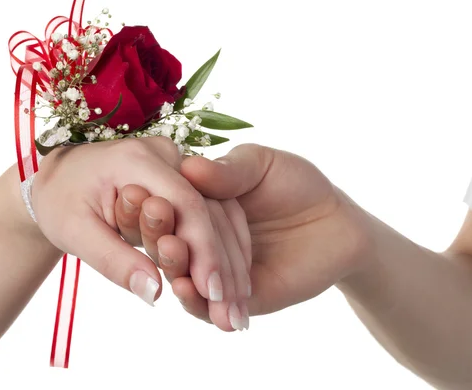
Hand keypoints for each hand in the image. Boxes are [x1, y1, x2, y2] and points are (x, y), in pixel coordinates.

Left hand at [31, 137, 250, 328]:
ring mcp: (177, 162)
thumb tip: (154, 293)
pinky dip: (222, 245)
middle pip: (208, 209)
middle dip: (222, 261)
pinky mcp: (182, 176)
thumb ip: (114, 260)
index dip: (204, 250)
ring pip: (215, 211)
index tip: (214, 291)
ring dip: (229, 258)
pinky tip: (234, 277)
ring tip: (237, 302)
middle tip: (232, 308)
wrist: (58, 179)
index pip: (186, 204)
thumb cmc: (60, 202)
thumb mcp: (75, 232)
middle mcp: (165, 153)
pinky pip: (210, 210)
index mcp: (137, 158)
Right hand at [160, 144, 370, 318]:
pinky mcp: (236, 299)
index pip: (167, 207)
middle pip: (169, 242)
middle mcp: (200, 240)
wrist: (336, 222)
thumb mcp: (261, 165)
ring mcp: (216, 272)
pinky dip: (194, 300)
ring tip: (171, 252)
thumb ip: (228, 170)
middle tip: (153, 223)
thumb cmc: (297, 184)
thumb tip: (189, 167)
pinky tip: (186, 289)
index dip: (151, 202)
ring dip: (172, 266)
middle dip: (157, 235)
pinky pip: (209, 305)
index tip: (134, 193)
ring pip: (184, 275)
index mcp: (198, 205)